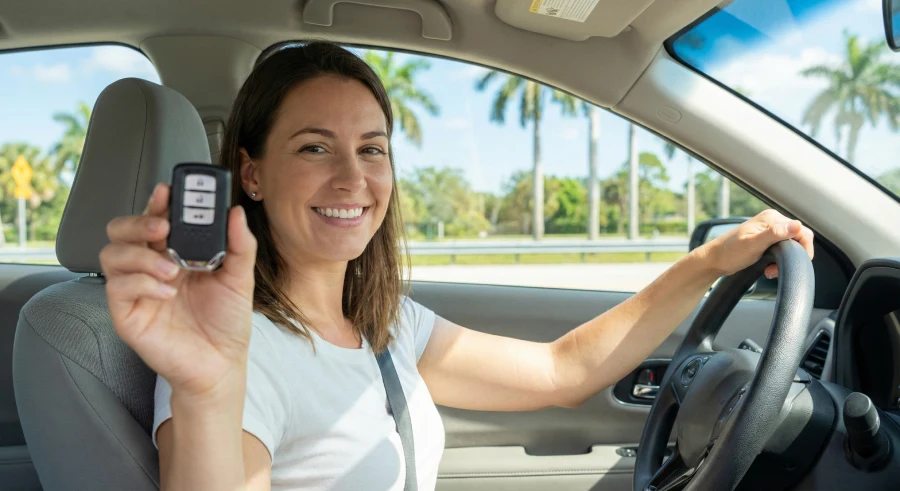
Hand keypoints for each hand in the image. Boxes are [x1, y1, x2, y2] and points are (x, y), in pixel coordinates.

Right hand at [99, 183, 257, 400]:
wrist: (222, 364)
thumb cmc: (226, 323)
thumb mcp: (240, 279)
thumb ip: (239, 245)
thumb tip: (236, 213)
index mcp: (174, 254)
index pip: (154, 219)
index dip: (156, 202)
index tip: (168, 191)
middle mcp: (149, 268)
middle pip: (121, 231)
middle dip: (137, 222)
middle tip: (162, 226)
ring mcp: (135, 291)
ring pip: (111, 255)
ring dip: (140, 255)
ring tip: (171, 270)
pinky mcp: (127, 315)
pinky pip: (117, 289)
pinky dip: (141, 284)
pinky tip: (167, 293)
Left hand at [701, 209, 814, 278]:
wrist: (714, 261)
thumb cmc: (729, 252)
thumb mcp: (753, 244)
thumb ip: (775, 234)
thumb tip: (797, 226)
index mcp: (772, 218)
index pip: (801, 230)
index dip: (803, 248)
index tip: (796, 262)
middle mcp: (772, 221)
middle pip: (798, 239)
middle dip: (792, 256)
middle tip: (776, 269)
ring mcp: (769, 231)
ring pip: (790, 246)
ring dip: (784, 261)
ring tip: (770, 270)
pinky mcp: (766, 240)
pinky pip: (782, 250)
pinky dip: (778, 262)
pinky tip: (768, 269)